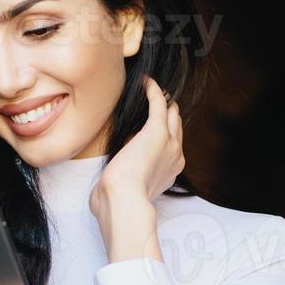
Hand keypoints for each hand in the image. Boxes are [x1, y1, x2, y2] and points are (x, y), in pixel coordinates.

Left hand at [90, 75, 184, 218]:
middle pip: (176, 126)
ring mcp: (170, 143)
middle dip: (167, 113)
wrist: (123, 200)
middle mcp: (175, 156)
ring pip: (172, 113)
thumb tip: (108, 179)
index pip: (170, 146)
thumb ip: (122, 181)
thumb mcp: (125, 191)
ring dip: (163, 100)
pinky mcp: (157, 131)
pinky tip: (146, 81)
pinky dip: (153, 91)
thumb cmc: (118, 202)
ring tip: (151, 88)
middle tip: (154, 99)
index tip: (147, 126)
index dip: (160, 134)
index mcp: (169, 172)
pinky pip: (159, 103)